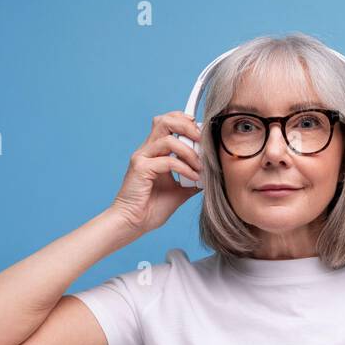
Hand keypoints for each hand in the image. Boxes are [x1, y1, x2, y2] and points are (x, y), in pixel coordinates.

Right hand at [108, 111, 202, 235]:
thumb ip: (192, 179)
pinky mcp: (141, 168)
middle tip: (202, 140)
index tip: (201, 134)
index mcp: (154, 152)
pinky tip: (193, 178)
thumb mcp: (179, 191)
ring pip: (168, 139)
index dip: (184, 121)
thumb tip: (211, 174)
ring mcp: (142, 157)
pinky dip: (184, 168)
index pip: (167, 122)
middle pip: (165, 121)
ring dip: (189, 151)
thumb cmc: (151, 209)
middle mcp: (147, 150)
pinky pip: (168, 161)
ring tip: (200, 166)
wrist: (133, 223)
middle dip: (187, 127)